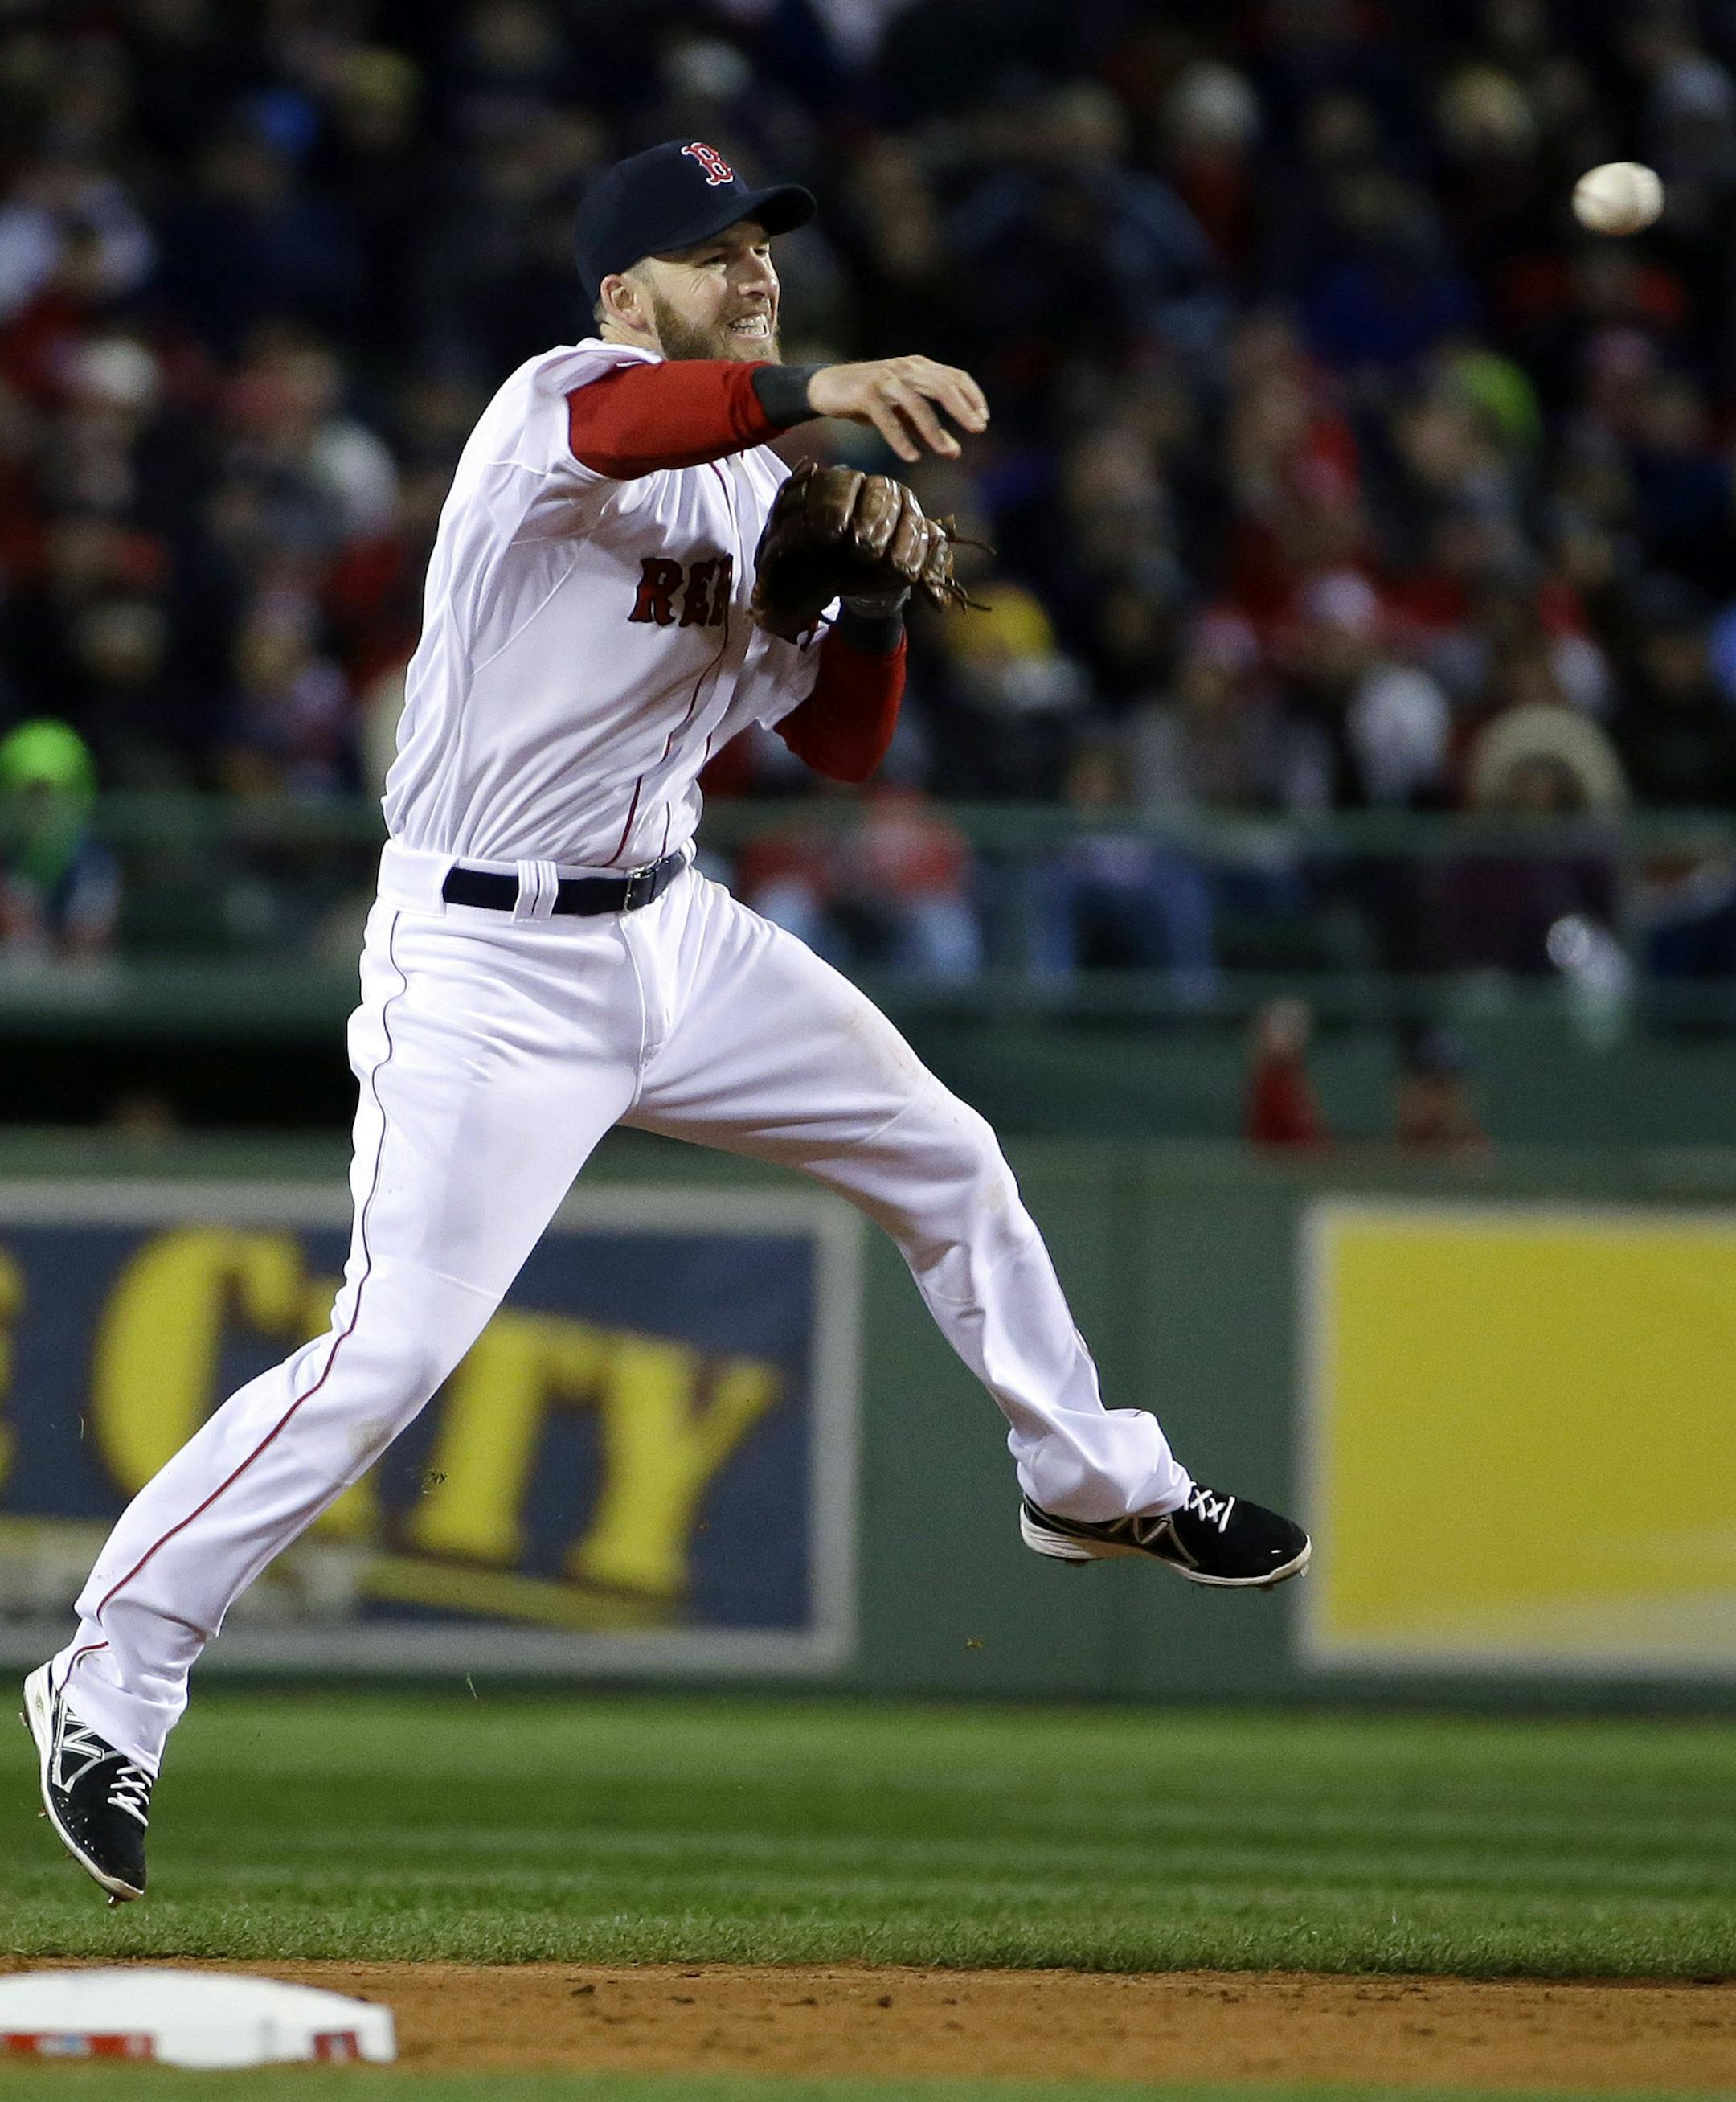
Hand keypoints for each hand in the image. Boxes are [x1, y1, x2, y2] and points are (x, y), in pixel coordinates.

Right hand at [805, 356, 988, 463]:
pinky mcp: (865, 394)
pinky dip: (901, 439)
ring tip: (948, 453)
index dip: (972, 396)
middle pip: (942, 386)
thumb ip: (927, 429)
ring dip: (935, 430)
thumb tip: (955, 453)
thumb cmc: (869, 399)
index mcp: (918, 368)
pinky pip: (887, 418)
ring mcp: (885, 380)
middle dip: (963, 409)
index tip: (983, 420)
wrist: (826, 387)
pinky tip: (913, 457)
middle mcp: (905, 369)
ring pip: (918, 403)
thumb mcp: (902, 413)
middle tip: (979, 430)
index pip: (955, 376)